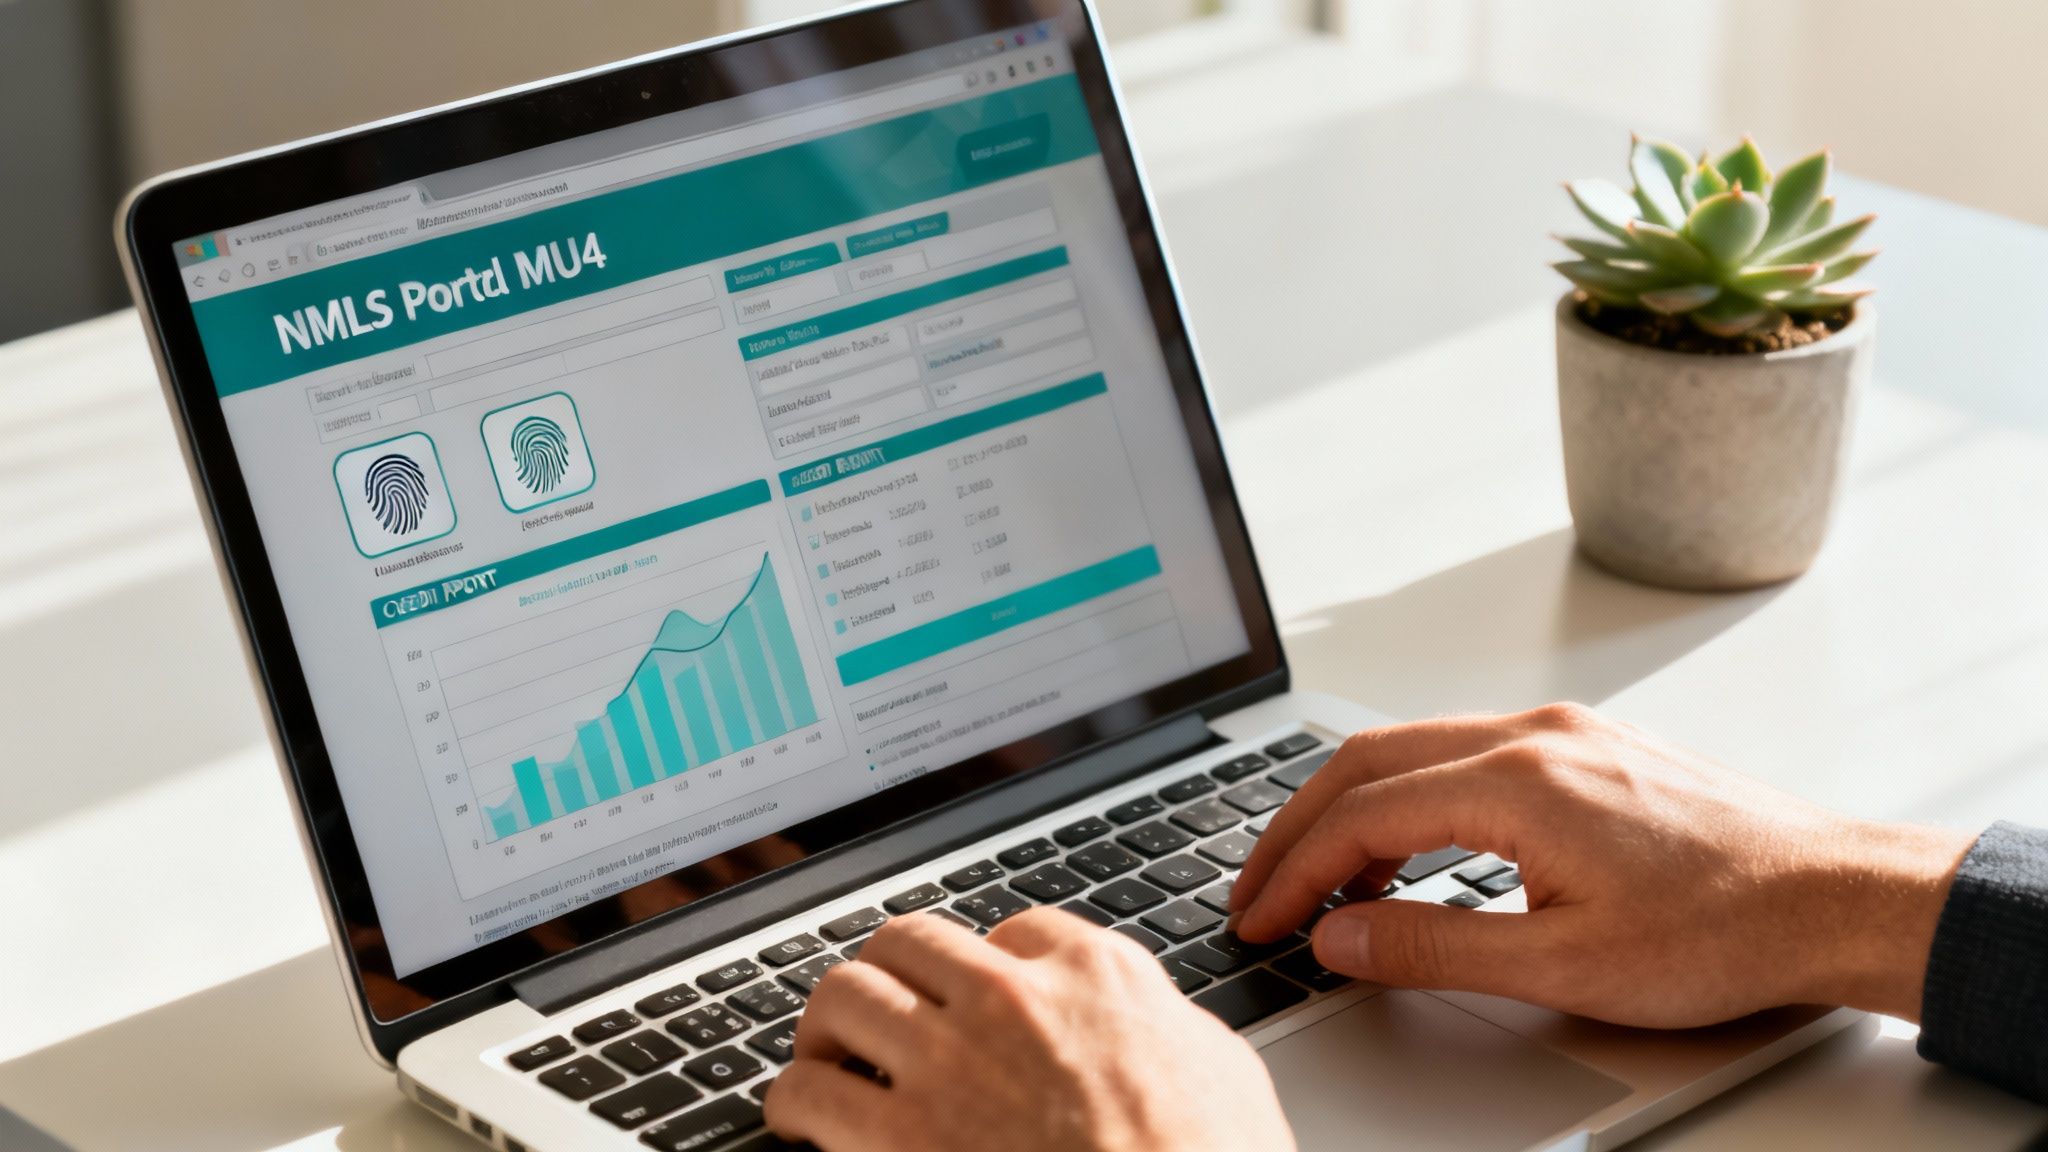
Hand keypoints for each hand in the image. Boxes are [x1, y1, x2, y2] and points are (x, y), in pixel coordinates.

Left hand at [765, 907, 1294, 1151]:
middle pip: (909, 942)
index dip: (988, 968)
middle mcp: (1013, 1000)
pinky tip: (804, 1119)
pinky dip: (794, 1102)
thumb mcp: (1224, 1072)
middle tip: (882, 1016)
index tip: (973, 997)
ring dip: (830, 1028)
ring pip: (843, 995)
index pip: (1014, 932)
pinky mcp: (900, 1138)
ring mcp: (950, 1066)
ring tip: (831, 1059)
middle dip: (890, 978)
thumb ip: (1170, 1026)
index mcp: (1096, 975)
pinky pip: (807, 1092)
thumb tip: (1158, 1025)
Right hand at [1230, 703, 1974, 1026]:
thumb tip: (1339, 935)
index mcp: (1519, 781)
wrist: (1834, 895)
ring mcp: (1560, 734)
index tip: (1259, 918)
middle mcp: (1532, 737)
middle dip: (1296, 828)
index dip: (1292, 871)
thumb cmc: (1726, 927)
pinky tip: (1407, 851)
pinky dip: (1408, 798)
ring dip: (1351, 810)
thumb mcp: (1564, 965)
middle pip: (1367, 761)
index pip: (1361, 815)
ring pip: (1411, 749)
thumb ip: (1432, 947)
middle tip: (1258, 890)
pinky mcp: (1584, 747)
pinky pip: (1461, 753)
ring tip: (1322, 883)